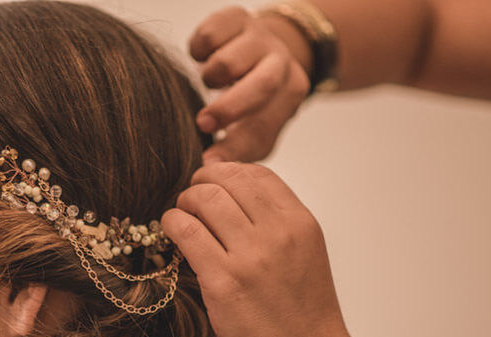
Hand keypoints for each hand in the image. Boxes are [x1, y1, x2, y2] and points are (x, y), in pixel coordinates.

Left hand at [161, 162, 360, 336]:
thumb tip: (229, 206)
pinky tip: (170, 233)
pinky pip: (186, 232)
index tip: (211, 183)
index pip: (258, 174)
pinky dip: (172, 224)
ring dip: (184, 202)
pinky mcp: (224, 282)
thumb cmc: (304, 320)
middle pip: (226, 181)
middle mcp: (278, 233)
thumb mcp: (304, 259)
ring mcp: (251, 257)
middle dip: (200, 184)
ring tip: (179, 218)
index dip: (227, 172)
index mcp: (301, 224)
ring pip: (204, 200)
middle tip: (189, 200)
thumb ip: (275, 229)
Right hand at [189, 6, 311, 162]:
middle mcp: (281, 61)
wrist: (255, 50)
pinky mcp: (236, 17)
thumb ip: (236, 151)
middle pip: (262, 86)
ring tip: (212, 83)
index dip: (235, 143)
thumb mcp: (253, 130)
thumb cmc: (253, 100)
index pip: (266, 123)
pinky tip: (205, 59)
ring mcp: (259, 36)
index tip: (208, 157)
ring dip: (210, 77)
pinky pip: (208, 37)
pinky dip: (198, 52)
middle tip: (203, 124)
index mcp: (291, 91)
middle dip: (229, 109)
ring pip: (226, 62)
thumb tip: (207, 164)